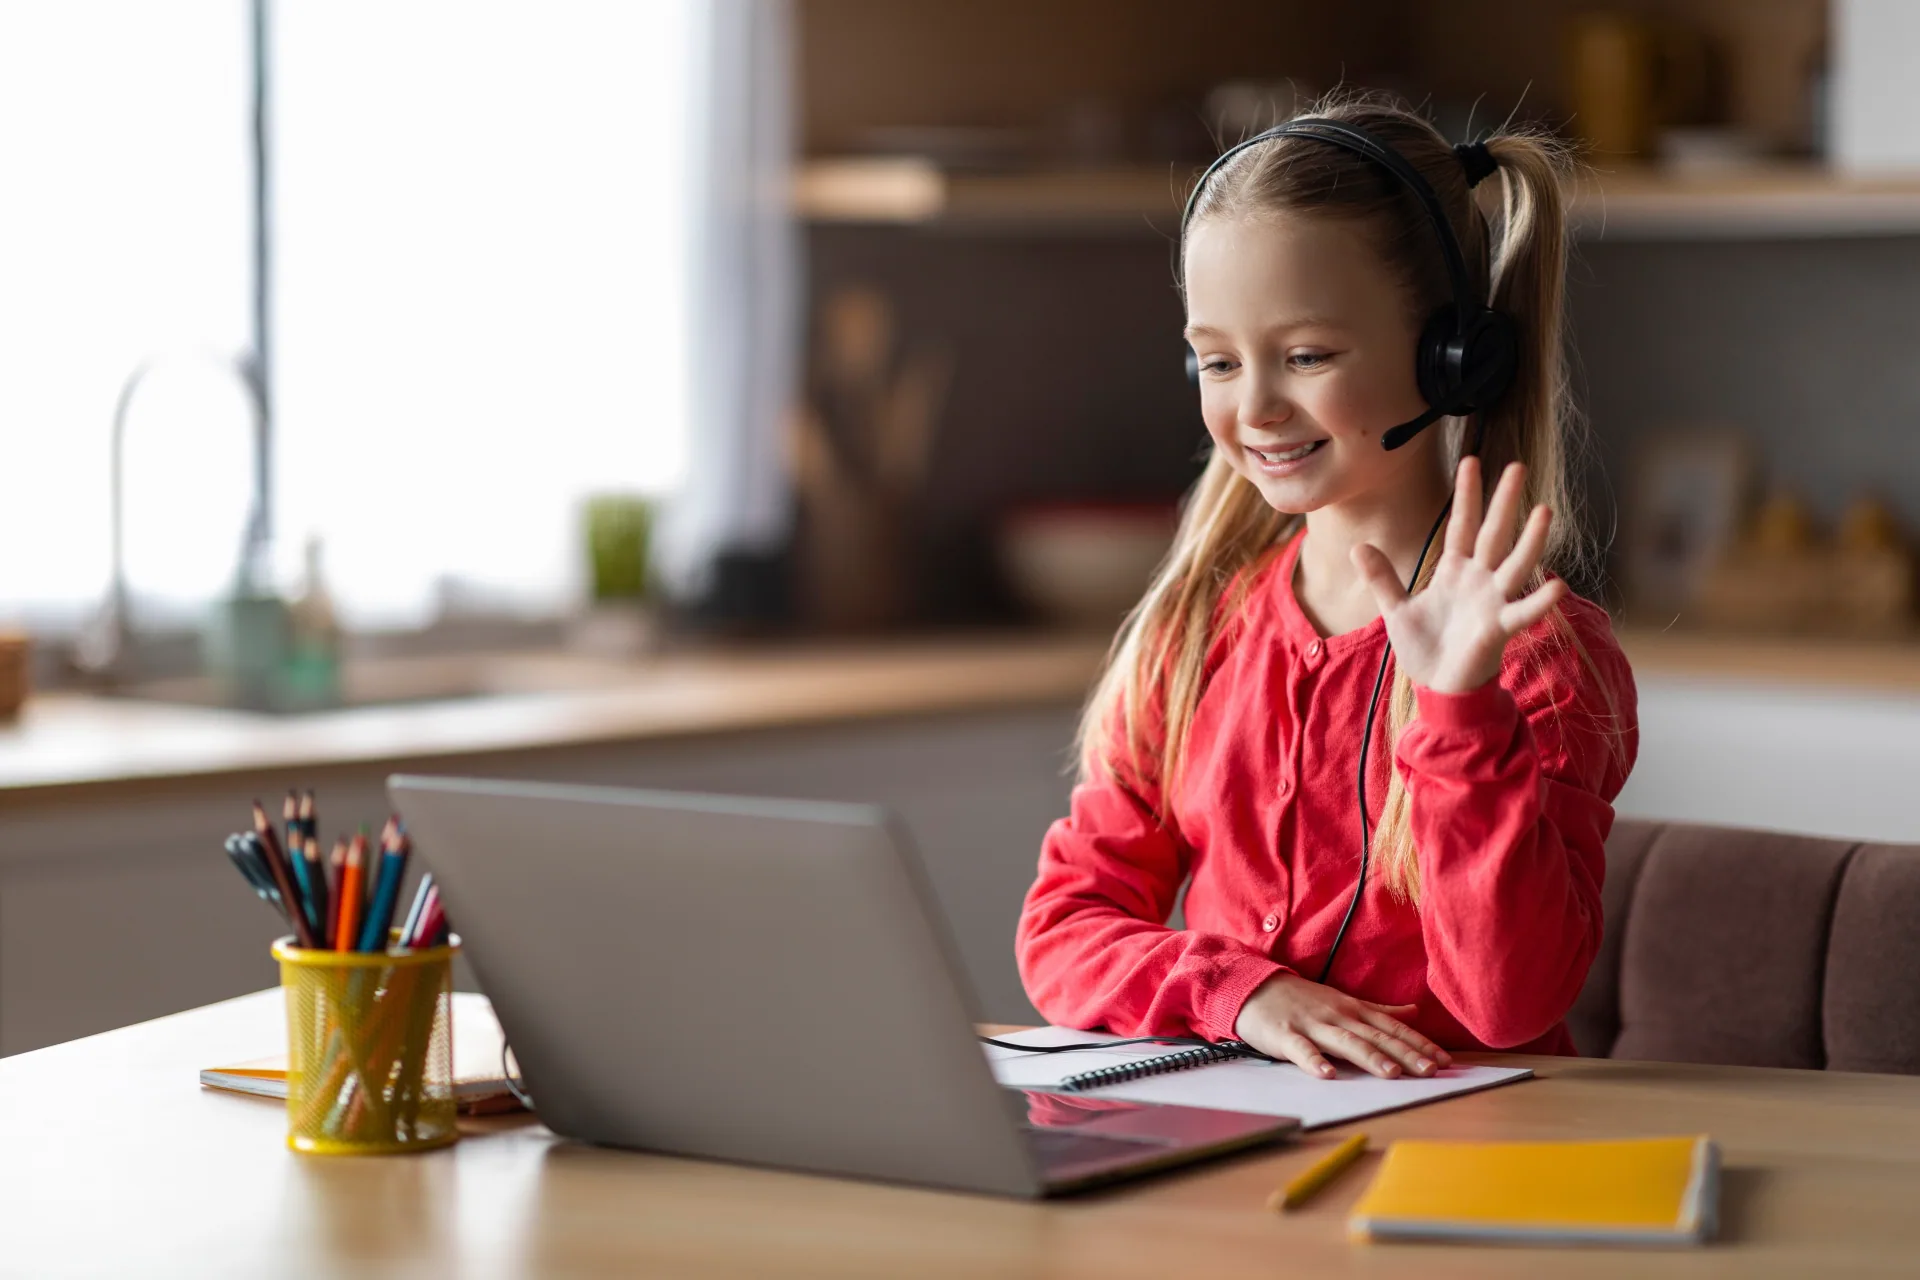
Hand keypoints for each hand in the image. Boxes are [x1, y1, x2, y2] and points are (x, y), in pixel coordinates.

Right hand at [1233, 971, 1450, 1078]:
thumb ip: (1379, 1010)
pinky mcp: (1285, 1035)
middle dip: (1404, 1053)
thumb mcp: (1344, 1001)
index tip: (1445, 1061)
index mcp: (1353, 1010)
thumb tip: (1414, 1012)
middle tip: (1430, 1071)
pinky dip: (1314, 1062)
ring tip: (1391, 1073)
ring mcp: (1312, 1025)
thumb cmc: (1302, 998)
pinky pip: (1301, 1050)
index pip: (1393, 1027)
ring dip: (1369, 1057)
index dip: (1419, 1043)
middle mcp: (1338, 1016)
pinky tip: (1326, 1075)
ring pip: (1345, 1042)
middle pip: (1376, 1037)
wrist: (1255, 987)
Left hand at [1351, 457, 1567, 695]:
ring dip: (1530, 540)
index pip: (1461, 524)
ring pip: (1515, 564)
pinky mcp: (1499, 629)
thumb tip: (1358, 547)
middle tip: (1516, 465)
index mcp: (1455, 572)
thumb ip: (1383, 578)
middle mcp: (1479, 580)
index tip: (1469, 461)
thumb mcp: (1397, 609)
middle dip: (1503, 501)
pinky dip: (1540, 602)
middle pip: (1493, 533)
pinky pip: (1523, 612)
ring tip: (1545, 510)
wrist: (1438, 689)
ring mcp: (1493, 602)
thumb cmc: (1425, 649)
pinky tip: (1558, 585)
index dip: (1466, 495)